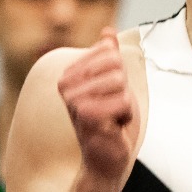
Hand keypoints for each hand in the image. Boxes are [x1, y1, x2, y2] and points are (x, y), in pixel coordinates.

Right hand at [57, 32, 137, 184]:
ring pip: (121, 82)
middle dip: (124, 89)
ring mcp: (74, 100)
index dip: (120, 75)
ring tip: (112, 118)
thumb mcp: (113, 84)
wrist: (106, 159)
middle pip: (116, 65)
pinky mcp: (87, 116)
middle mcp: (66, 84)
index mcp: (69, 74)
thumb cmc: (109, 123)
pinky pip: (124, 101)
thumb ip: (108, 58)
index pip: (110, 52)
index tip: (109, 95)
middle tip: (112, 109)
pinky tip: (113, 127)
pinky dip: (126, 116)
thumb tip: (108, 31)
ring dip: (125, 104)